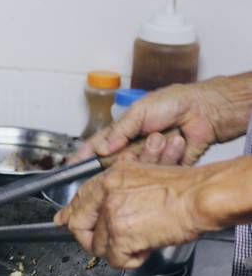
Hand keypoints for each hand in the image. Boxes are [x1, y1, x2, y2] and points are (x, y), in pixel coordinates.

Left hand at [53, 161, 218, 267]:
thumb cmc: (184, 188)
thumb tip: (100, 206)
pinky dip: (131, 260)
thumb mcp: (142, 178)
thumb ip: (117, 192)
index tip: (63, 221)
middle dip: (92, 239)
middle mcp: (105, 194)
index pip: (79, 199)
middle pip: (78, 225)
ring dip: (119, 250)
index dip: (71, 214)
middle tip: (112, 243)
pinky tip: (146, 246)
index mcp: (110, 178)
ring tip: (141, 240)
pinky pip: (115, 259)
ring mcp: (111, 214)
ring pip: (98, 246)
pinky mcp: (120, 234)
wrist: (202, 196)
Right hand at [74, 79, 242, 165]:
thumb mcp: (140, 111)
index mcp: (122, 132)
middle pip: (114, 163)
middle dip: (121, 157)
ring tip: (163, 135)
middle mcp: (133, 147)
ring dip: (150, 151)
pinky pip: (159, 171)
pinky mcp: (166, 168)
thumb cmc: (173, 103)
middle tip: (130, 150)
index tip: (71, 167)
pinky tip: (176, 140)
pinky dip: (168, 155)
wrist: (205, 111)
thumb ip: (118, 131)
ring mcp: (149, 158)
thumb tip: (101, 149)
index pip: (96, 147)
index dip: (83, 158)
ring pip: (137, 168)